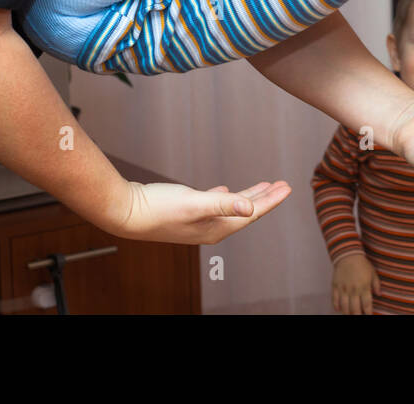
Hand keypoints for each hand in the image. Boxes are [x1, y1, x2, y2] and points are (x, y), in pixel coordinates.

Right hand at [112, 180, 290, 243]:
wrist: (125, 212)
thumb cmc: (158, 208)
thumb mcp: (194, 204)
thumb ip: (224, 204)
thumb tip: (251, 207)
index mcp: (217, 228)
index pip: (252, 213)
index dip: (271, 200)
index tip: (287, 187)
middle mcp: (210, 228)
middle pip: (246, 212)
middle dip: (265, 198)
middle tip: (282, 185)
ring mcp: (198, 221)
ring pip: (232, 207)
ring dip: (248, 195)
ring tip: (263, 186)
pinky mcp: (186, 213)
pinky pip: (214, 204)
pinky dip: (225, 197)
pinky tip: (225, 190)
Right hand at [332, 254, 380, 313]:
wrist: (348, 254)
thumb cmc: (362, 263)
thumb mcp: (373, 273)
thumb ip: (376, 284)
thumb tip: (379, 294)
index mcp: (364, 287)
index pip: (366, 305)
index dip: (368, 312)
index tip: (369, 315)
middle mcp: (354, 290)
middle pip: (355, 309)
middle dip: (357, 315)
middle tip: (359, 316)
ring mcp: (343, 289)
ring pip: (344, 307)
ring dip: (347, 313)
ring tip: (350, 314)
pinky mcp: (335, 286)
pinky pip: (334, 299)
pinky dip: (336, 306)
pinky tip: (339, 309)